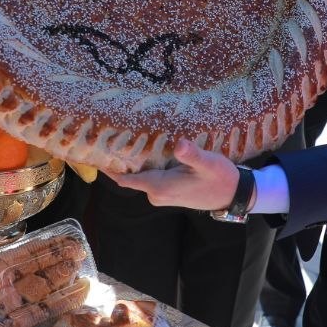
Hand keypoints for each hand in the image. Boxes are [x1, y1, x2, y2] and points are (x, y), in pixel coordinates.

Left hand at [109, 138, 237, 210]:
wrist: (233, 194)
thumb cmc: (220, 178)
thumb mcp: (207, 163)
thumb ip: (191, 155)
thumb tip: (180, 144)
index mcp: (160, 187)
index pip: (125, 179)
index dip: (108, 168)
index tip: (93, 154)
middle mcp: (157, 193)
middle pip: (130, 175)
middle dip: (120, 157)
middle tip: (108, 133)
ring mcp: (162, 193)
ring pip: (140, 174)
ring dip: (133, 159)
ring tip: (123, 135)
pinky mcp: (168, 189)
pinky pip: (149, 175)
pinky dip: (145, 162)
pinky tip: (145, 146)